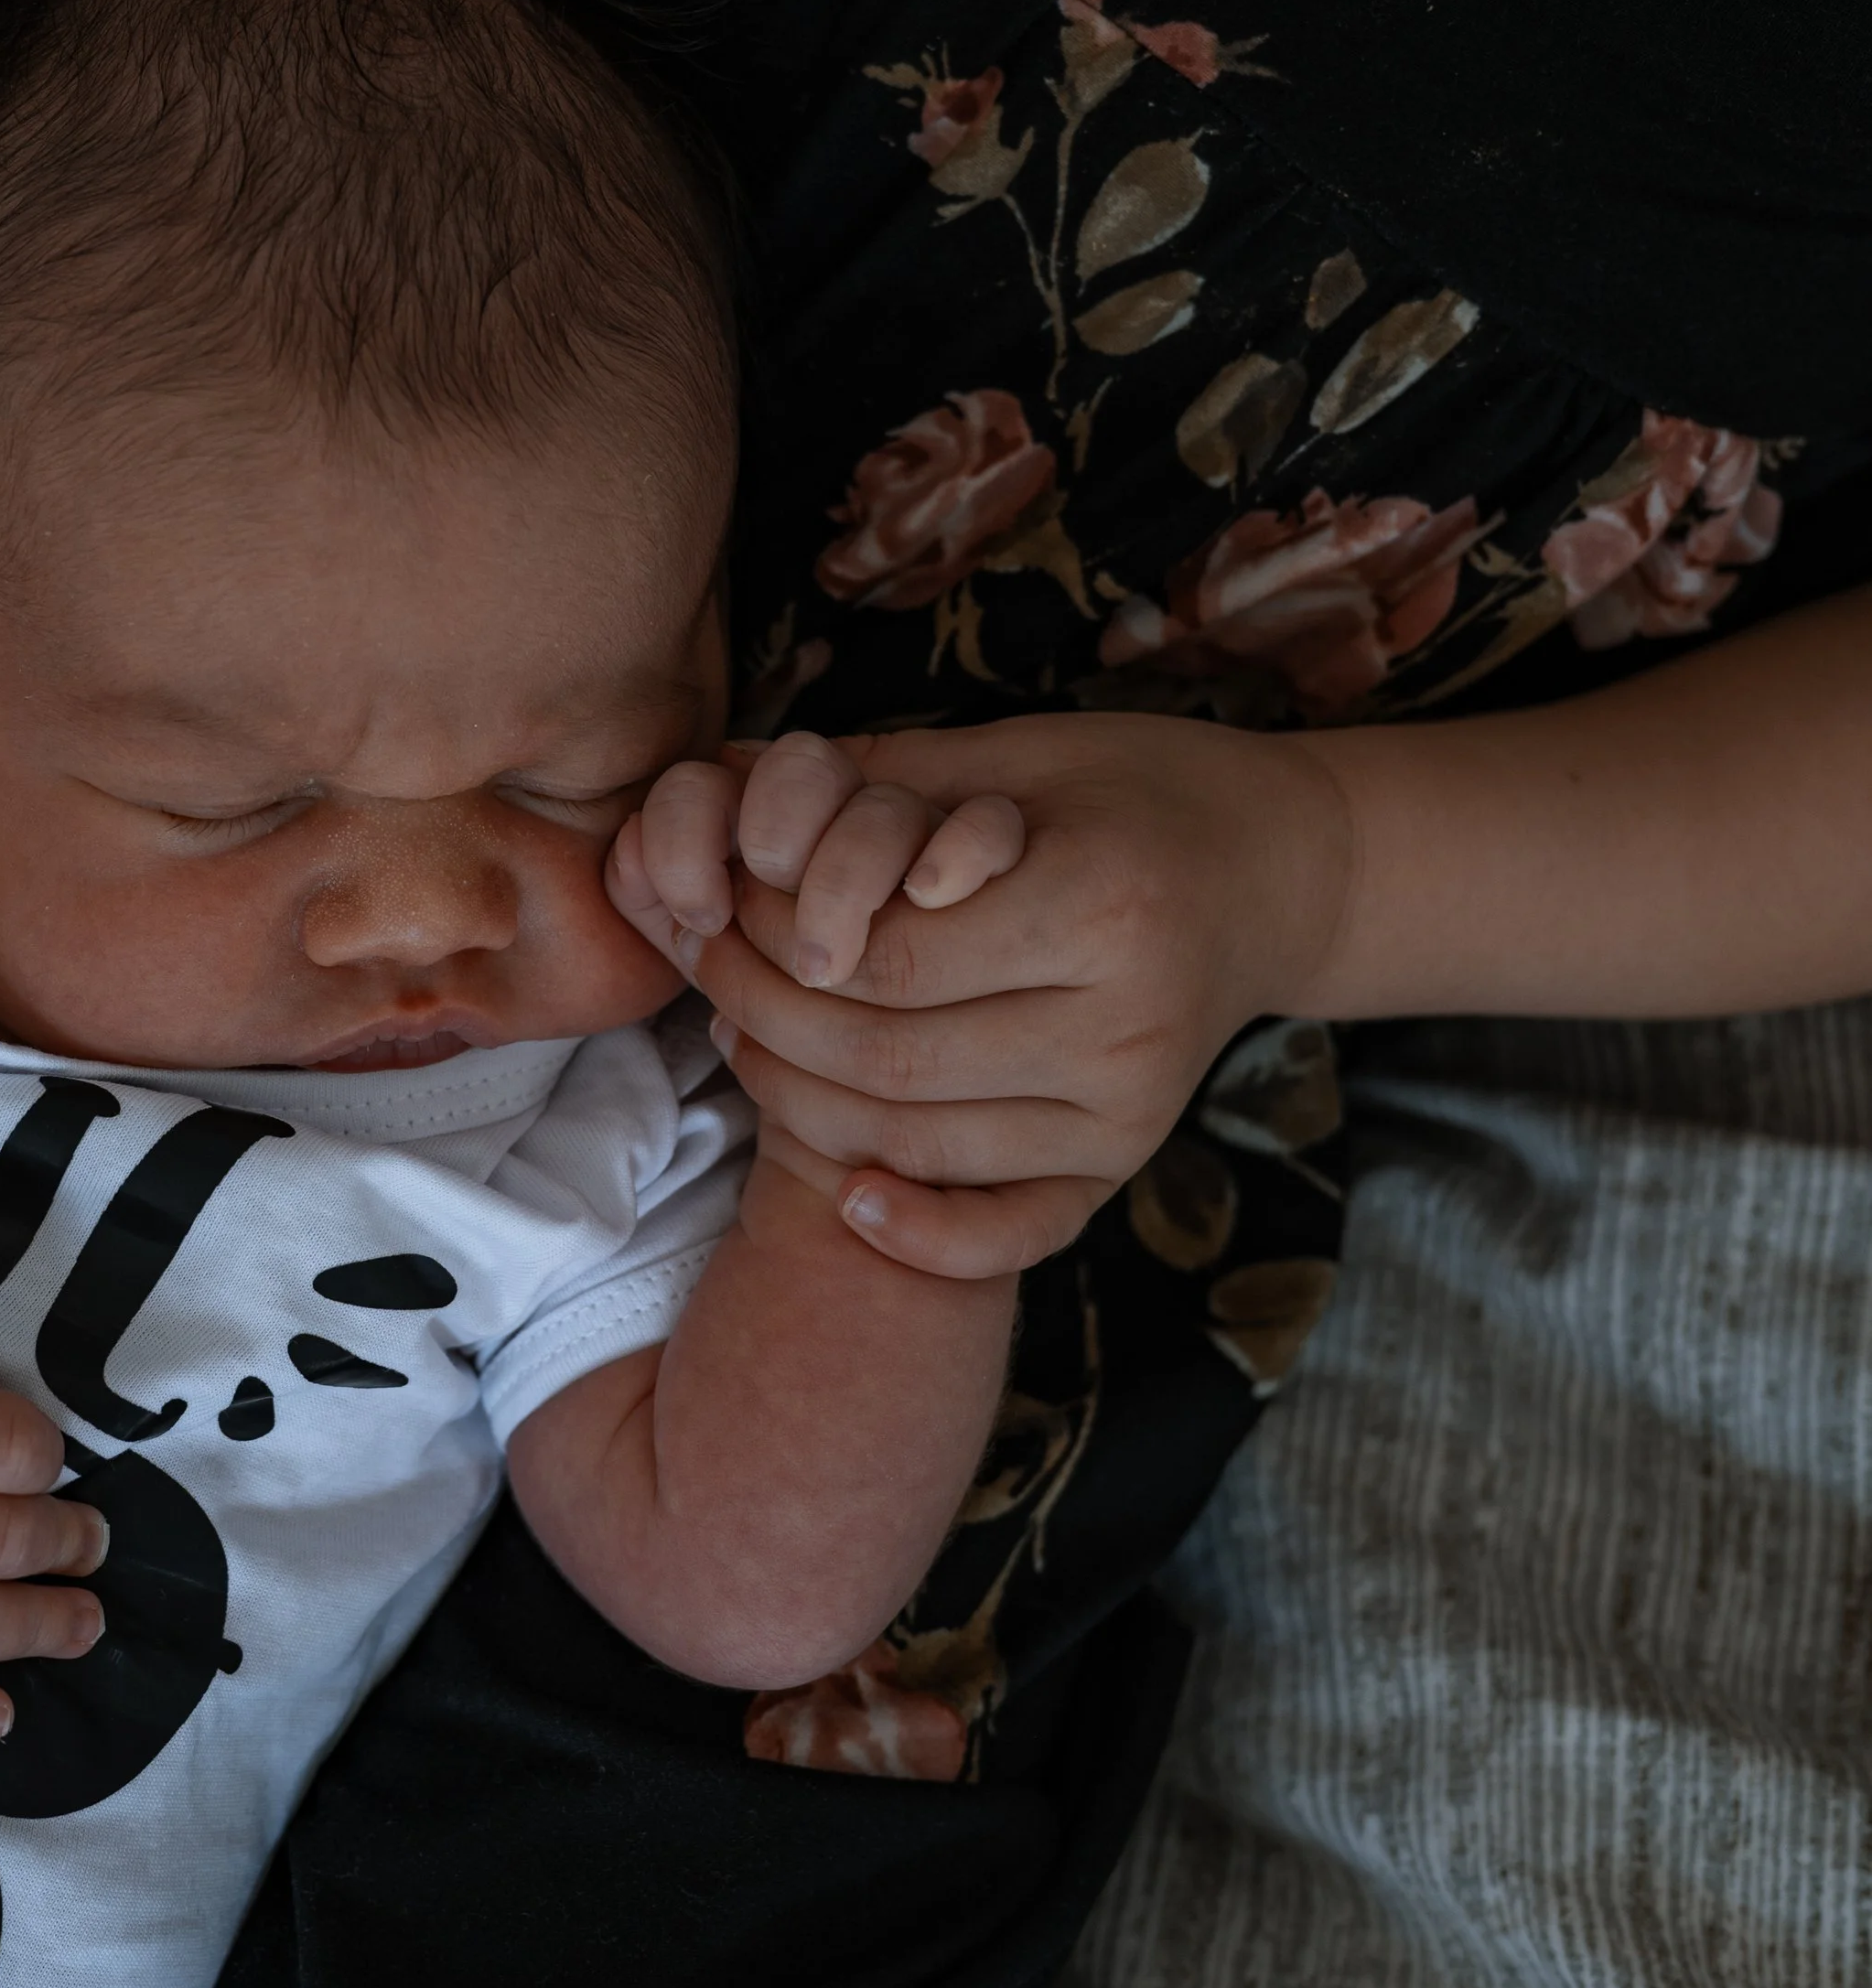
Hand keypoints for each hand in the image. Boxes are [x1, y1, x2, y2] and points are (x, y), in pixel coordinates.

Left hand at [667, 716, 1353, 1278]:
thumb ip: (886, 789)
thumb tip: (731, 788)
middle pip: (889, 1055)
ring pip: (921, 1140)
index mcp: (1102, 901)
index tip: (725, 898)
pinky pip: (1013, 1230)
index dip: (779, 935)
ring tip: (743, 1032)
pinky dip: (922, 1233)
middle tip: (709, 965)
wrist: (1277, 873)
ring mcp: (1131, 1108)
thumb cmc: (1130, 792)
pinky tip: (852, 1199)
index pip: (890, 957)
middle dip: (767, 1013)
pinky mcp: (1127, 1161)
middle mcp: (1125, 1022)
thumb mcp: (1016, 755)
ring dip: (802, 1102)